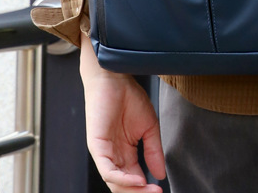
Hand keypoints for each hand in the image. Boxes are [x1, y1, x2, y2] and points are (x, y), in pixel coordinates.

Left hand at [80, 35, 165, 191]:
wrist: (114, 76)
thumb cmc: (128, 96)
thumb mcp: (149, 126)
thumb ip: (154, 150)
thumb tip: (160, 174)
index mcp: (125, 153)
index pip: (135, 179)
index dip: (146, 187)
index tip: (161, 190)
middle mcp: (113, 156)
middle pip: (124, 185)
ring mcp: (104, 153)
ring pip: (115, 182)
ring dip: (132, 189)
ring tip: (149, 190)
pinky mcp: (97, 146)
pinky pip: (107, 170)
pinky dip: (122, 178)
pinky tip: (137, 179)